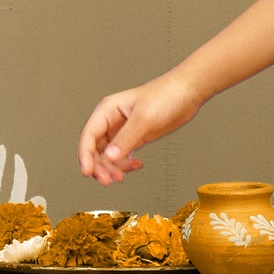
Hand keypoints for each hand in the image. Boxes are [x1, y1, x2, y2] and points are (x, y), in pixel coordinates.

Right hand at [78, 71, 205, 185]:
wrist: (188, 92)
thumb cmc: (166, 95)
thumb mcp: (144, 118)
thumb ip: (126, 138)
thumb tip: (109, 157)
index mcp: (107, 110)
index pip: (88, 136)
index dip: (85, 156)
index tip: (87, 172)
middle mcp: (112, 121)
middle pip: (95, 149)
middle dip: (99, 166)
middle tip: (109, 180)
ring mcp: (123, 130)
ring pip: (107, 155)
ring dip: (112, 168)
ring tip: (123, 176)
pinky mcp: (135, 137)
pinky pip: (122, 156)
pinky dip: (125, 164)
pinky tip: (137, 165)